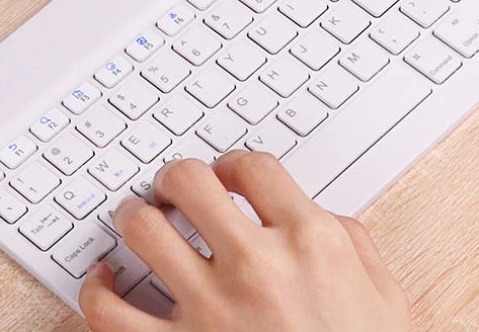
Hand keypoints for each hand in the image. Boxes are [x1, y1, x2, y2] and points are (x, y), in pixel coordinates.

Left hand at [79, 151, 411, 331]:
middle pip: (190, 182)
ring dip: (133, 218)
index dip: (234, 164)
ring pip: (143, 232)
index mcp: (309, 243)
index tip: (227, 176)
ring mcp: (210, 312)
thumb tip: (322, 217)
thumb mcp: (383, 300)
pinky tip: (102, 281)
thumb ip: (353, 244)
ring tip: (137, 220)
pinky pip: (109, 314)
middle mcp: (256, 267)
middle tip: (174, 187)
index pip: (254, 167)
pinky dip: (95, 290)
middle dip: (176, 177)